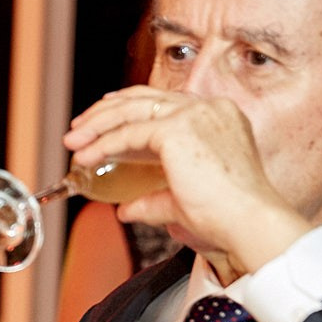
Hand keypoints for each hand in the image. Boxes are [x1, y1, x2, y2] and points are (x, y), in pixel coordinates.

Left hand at [63, 87, 312, 275]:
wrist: (247, 223)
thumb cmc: (227, 217)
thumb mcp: (183, 201)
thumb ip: (153, 200)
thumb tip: (126, 210)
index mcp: (217, 116)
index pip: (165, 102)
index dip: (129, 107)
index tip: (104, 116)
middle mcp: (208, 108)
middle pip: (145, 98)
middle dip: (106, 113)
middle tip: (79, 129)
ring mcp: (194, 114)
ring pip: (132, 109)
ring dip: (98, 124)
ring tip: (73, 140)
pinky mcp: (178, 129)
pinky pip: (129, 133)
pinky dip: (103, 144)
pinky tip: (87, 157)